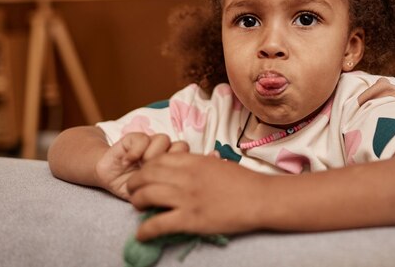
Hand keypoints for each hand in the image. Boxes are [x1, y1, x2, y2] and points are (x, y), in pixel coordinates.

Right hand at [95, 133, 174, 199]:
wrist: (108, 177)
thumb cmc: (133, 188)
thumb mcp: (151, 194)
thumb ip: (166, 191)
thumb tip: (180, 195)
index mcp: (171, 164)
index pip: (188, 159)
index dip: (179, 168)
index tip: (165, 182)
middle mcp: (163, 151)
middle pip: (180, 146)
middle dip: (168, 161)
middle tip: (154, 174)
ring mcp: (149, 143)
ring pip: (163, 140)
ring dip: (152, 156)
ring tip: (140, 167)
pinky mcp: (133, 138)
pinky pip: (143, 139)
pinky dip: (135, 152)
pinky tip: (127, 162)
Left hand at [126, 153, 265, 239]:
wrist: (260, 198)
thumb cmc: (244, 181)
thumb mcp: (217, 164)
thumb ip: (199, 164)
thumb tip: (185, 169)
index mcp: (194, 161)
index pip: (158, 159)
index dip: (146, 167)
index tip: (145, 175)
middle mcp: (186, 176)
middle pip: (147, 175)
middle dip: (135, 183)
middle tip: (134, 191)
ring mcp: (187, 198)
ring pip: (147, 196)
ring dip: (136, 202)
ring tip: (137, 207)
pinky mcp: (190, 219)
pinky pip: (158, 224)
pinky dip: (145, 230)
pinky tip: (141, 235)